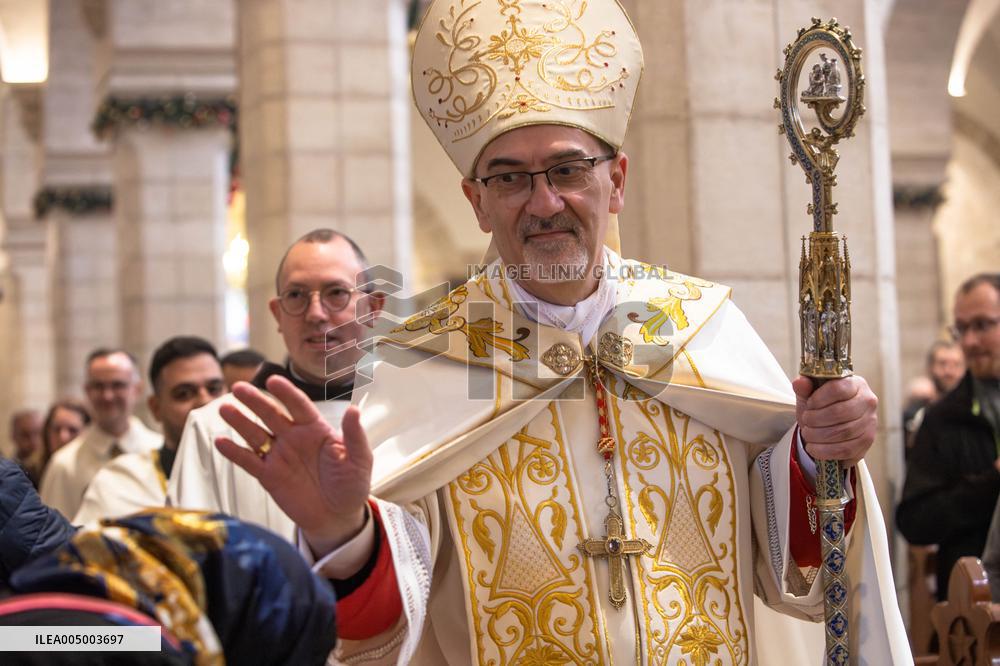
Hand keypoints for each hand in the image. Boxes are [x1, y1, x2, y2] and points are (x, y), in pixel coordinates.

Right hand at [215, 375, 372, 555]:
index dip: (286, 393)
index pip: (299, 405)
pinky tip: (220, 442)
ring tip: (225, 409)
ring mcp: (279, 456)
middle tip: (238, 388)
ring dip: (240, 422)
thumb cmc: (352, 485)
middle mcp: (294, 438)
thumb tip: (354, 410)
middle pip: (271, 414)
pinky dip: (234, 452)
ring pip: (256, 434)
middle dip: (255, 401)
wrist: (338, 517)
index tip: (272, 380)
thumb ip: (354, 435)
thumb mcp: (359, 459)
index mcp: (316, 429)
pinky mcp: (269, 476)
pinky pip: (249, 461)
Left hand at [792, 375, 877, 466]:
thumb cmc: (821, 405)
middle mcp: (867, 401)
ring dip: (818, 435)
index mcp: (854, 384)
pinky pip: (846, 449)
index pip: (838, 388)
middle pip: (840, 412)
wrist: (830, 424)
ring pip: (843, 432)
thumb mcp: (810, 394)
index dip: (818, 399)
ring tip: (807, 434)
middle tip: (805, 421)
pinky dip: (825, 451)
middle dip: (816, 419)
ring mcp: (870, 422)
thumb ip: (804, 387)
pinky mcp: (867, 441)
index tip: (809, 405)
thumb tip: (800, 382)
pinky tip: (813, 448)